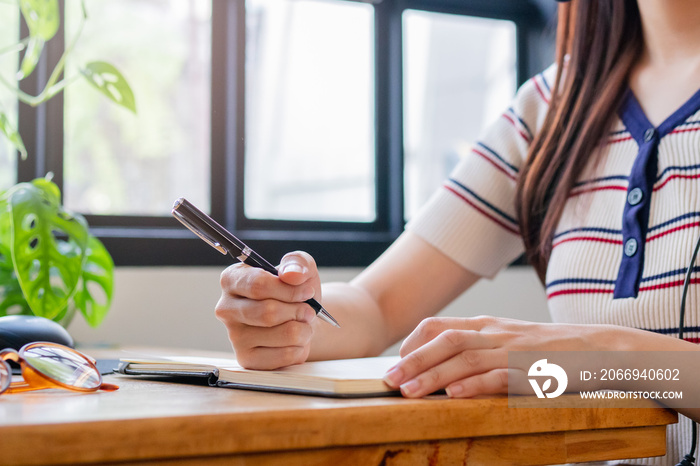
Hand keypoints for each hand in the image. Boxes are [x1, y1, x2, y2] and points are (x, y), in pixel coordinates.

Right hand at [215, 251, 320, 369]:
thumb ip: (297, 262)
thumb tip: (291, 274)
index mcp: (232, 279)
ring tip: (304, 323)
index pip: (257, 285)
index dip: (289, 290)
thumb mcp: (299, 267)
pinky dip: (301, 347)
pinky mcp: (247, 359)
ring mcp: (234, 336)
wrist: (300, 319)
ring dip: (304, 329)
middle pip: (268, 312)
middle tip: (309, 310)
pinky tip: (296, 341)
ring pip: (282, 334)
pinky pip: (284, 356)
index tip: (308, 291)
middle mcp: (226, 308)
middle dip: (298, 311)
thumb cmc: (294, 291)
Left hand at [382, 316, 613, 397]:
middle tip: (389, 380)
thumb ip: (478, 347)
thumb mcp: (509, 340)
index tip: (397, 363)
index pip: (439, 325)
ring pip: (467, 357)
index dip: (413, 343)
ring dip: (434, 375)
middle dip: (413, 360)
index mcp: (487, 324)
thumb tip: (443, 369)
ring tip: (410, 392)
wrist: (601, 349)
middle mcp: (496, 333)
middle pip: (446, 340)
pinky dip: (476, 385)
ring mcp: (516, 351)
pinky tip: (455, 396)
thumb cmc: (550, 349)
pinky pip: (501, 376)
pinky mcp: (535, 371)